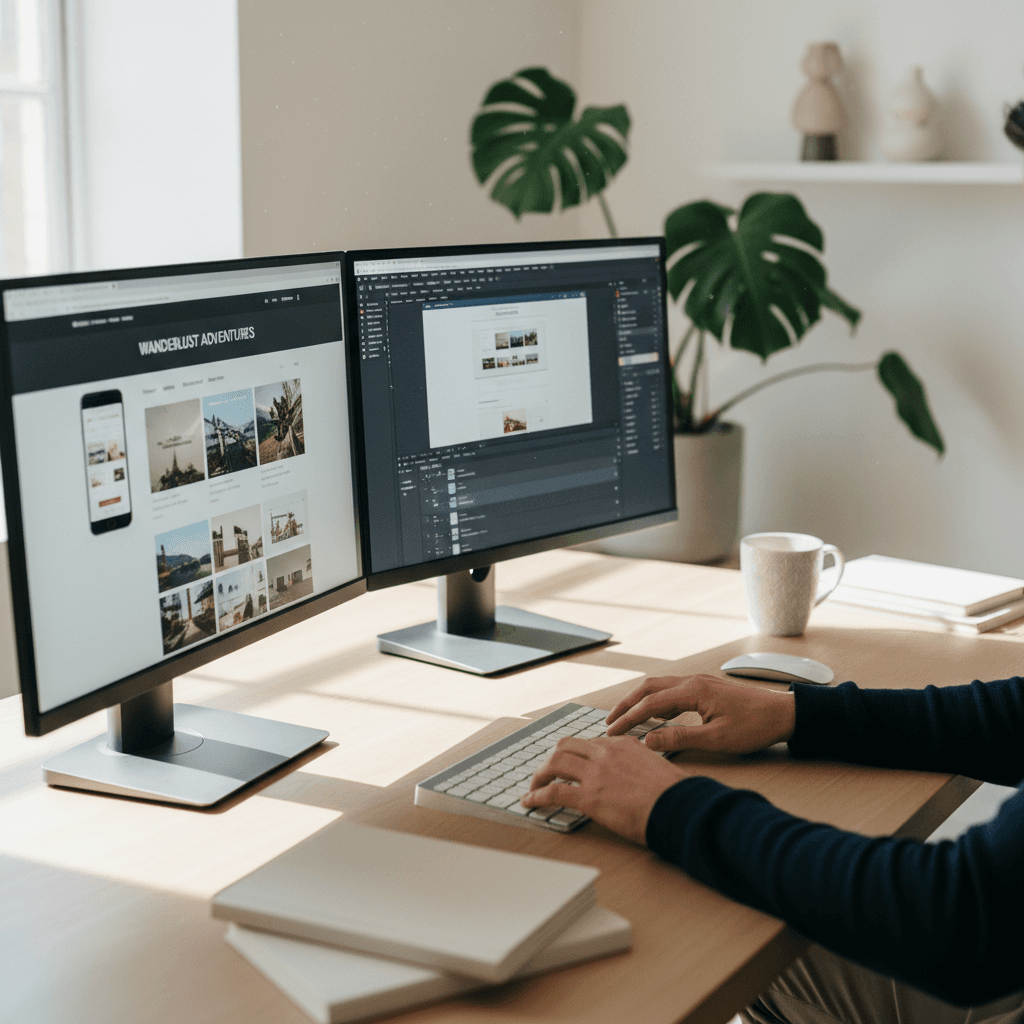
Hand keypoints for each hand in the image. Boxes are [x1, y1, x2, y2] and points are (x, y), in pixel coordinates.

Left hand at [522, 736, 684, 844]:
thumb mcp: (656, 767)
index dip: (575, 755)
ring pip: (554, 763)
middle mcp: (605, 753)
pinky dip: (537, 795)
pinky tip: (529, 801)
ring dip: (540, 774)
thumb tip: (633, 775)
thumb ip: (638, 764)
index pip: (589, 743)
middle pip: (565, 746)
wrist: (680, 807)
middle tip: (546, 772)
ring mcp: (595, 773)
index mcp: (622, 745)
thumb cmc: (675, 794)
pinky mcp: (589, 797)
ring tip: (534, 786)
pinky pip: (553, 792)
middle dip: (552, 759)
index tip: (570, 764)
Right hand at [605, 674, 795, 754]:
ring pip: (660, 687)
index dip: (628, 718)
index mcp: (693, 691)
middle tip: (610, 723)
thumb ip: (680, 738)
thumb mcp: (717, 739)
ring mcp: (699, 682)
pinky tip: (656, 717)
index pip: (650, 703)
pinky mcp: (706, 688)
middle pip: (649, 688)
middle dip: (627, 704)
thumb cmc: (754, 726)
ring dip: (641, 701)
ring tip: (626, 719)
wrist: (783, 714)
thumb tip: (648, 740)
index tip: (612, 732)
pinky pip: (672, 691)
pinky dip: (657, 701)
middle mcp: (693, 681)